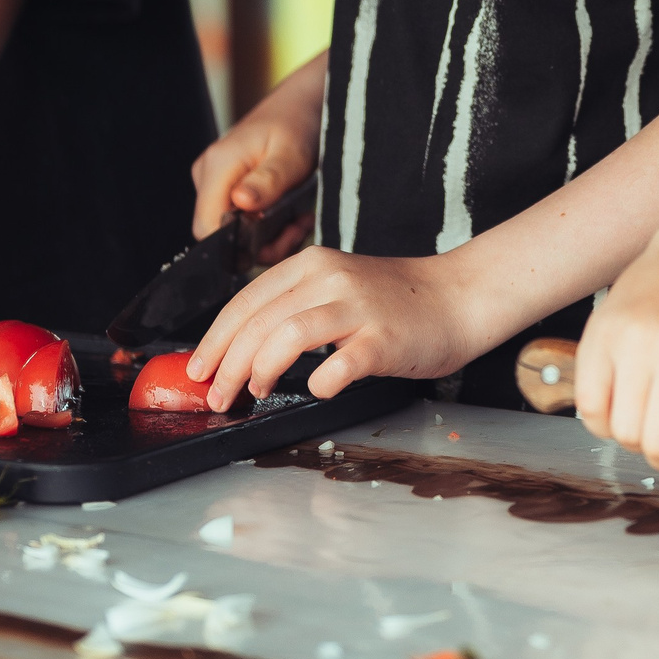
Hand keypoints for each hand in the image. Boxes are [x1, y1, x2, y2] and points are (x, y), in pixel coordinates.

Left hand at [186, 247, 473, 408]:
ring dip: (261, 371)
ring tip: (256, 392)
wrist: (459, 297)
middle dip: (229, 364)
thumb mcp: (337, 288)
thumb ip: (294, 306)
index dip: (216, 339)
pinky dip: (320, 382)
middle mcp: (332, 278)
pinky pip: (340, 365)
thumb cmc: (395, 302)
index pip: (246, 301)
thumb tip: (240, 348)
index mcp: (313, 264)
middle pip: (259, 321)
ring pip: (289, 336)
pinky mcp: (384, 339)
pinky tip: (317, 390)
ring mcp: (359, 308)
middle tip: (217, 394)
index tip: (199, 368)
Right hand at [189, 105, 317, 254]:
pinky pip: (240, 218)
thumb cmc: (298, 124)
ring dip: (269, 236)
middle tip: (297, 230)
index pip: (207, 227)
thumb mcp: (291, 155)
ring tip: (299, 221)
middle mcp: (208, 175)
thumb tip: (241, 203)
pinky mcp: (229, 185)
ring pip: (232, 229)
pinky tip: (291, 215)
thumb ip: (267, 181)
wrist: (303, 103)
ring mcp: (216, 181)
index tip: (278, 237)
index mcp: (218, 166)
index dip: (238, 244)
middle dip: (260, 243)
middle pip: (219, 232)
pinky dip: (267, 225)